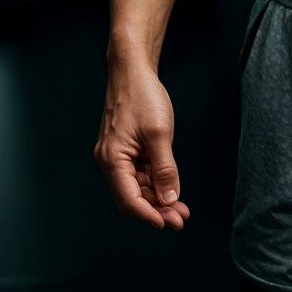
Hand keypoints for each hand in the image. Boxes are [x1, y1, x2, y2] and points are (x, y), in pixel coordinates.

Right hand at [94, 62, 190, 230]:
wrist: (131, 68)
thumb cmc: (142, 96)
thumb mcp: (159, 133)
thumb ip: (165, 169)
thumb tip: (170, 199)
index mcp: (112, 160)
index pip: (129, 201)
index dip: (150, 215)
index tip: (171, 223)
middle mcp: (110, 161)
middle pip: (132, 197)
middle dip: (156, 209)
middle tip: (181, 218)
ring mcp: (116, 154)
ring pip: (136, 186)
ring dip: (157, 197)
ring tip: (180, 206)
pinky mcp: (124, 147)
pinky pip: (137, 172)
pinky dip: (153, 181)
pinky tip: (169, 185)